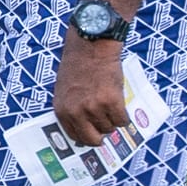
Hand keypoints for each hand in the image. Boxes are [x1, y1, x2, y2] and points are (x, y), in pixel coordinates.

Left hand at [50, 33, 127, 147]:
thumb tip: (84, 126)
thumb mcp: (65, 90)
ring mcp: (94, 108)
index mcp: (62, 110)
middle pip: (92, 139)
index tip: (93, 135)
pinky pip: (122, 120)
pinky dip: (124, 116)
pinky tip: (120, 104)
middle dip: (101, 135)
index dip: (86, 136)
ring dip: (112, 120)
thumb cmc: (78, 65)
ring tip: (110, 105)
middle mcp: (76, 112)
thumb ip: (72, 108)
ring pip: (109, 128)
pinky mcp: (111, 102)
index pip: (74, 136)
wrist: (90, 47)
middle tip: (106, 126)